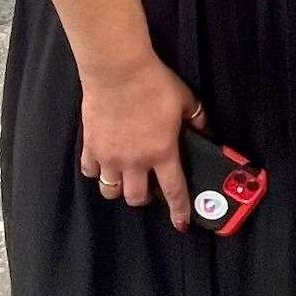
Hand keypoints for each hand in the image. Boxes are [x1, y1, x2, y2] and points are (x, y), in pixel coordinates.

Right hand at [77, 55, 205, 230]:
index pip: (173, 190)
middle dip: (145, 198)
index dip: (179, 210)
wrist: (119, 71)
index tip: (182, 223)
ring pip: (111, 191)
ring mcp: (110, 157)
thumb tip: (205, 130)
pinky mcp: (91, 147)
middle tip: (149, 187)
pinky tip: (104, 162)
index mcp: (162, 152)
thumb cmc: (154, 84)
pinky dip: (98, 172)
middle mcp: (135, 161)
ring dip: (120, 189)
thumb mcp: (185, 100)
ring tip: (126, 177)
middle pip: (136, 198)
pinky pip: (91, 172)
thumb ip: (197, 119)